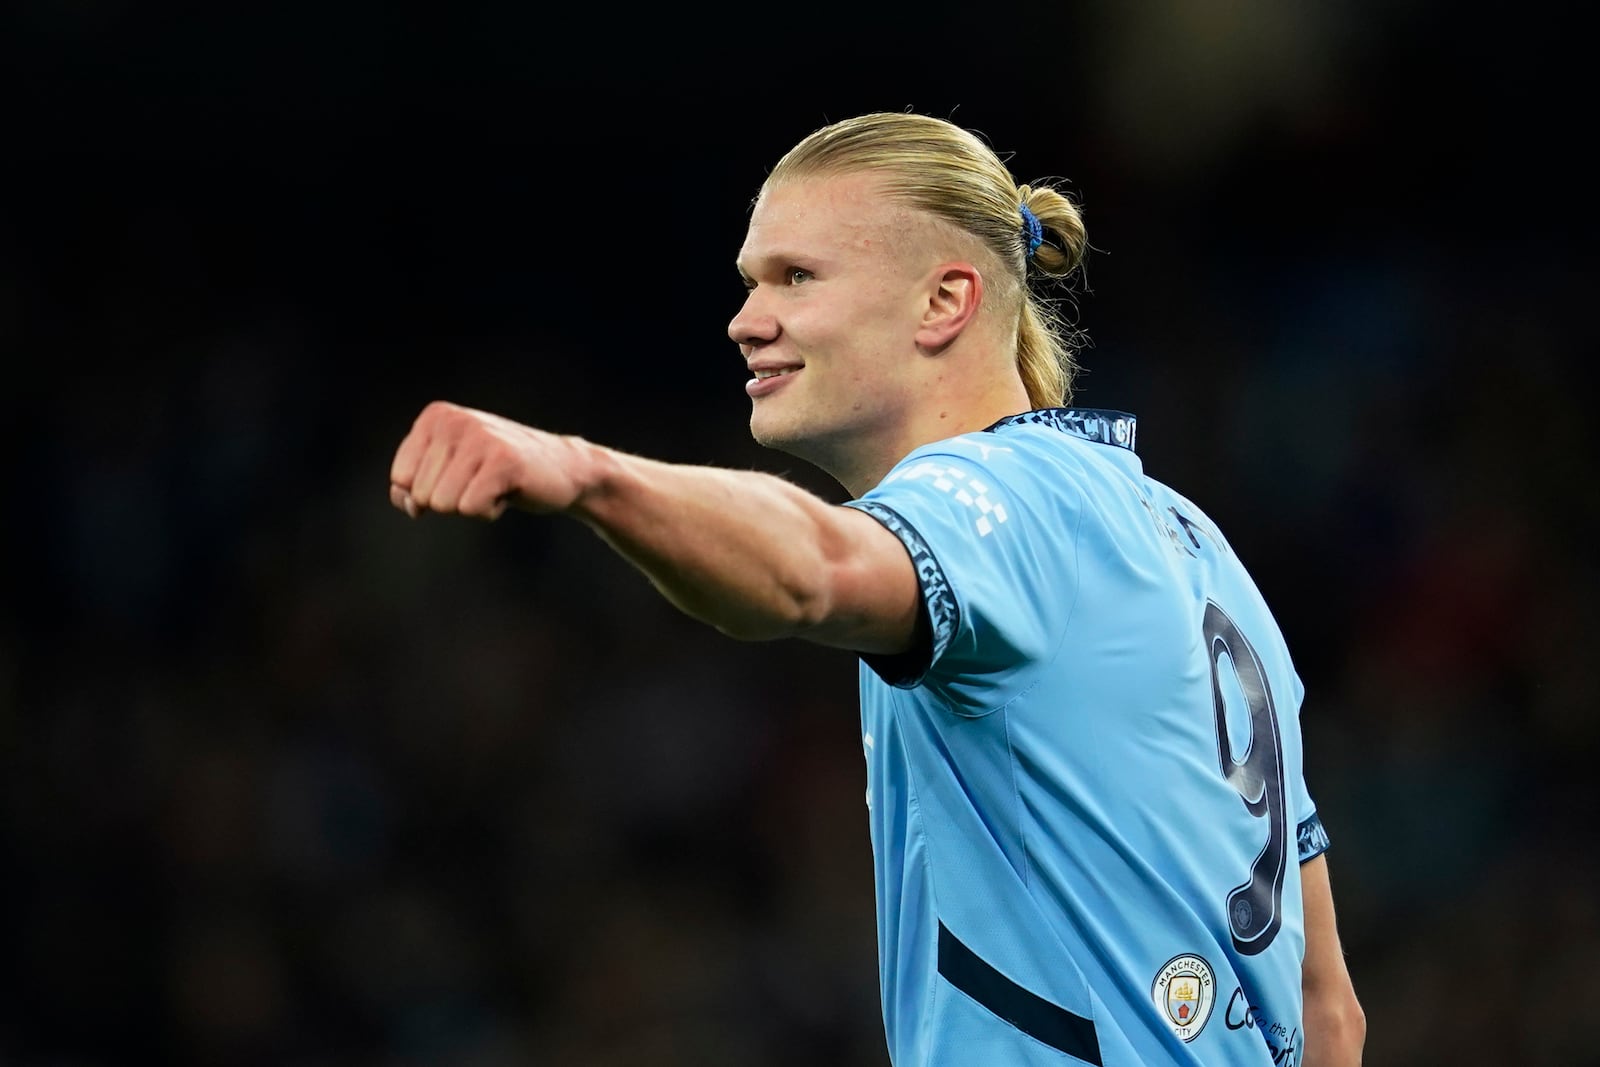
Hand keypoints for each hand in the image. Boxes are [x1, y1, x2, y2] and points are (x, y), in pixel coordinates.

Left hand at [388, 401, 587, 519]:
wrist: (564, 470)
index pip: (400, 478)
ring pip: (443, 504)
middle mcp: (454, 420)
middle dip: (452, 499)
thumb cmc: (500, 472)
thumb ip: (412, 487)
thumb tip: (409, 504)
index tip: (461, 476)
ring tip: (495, 485)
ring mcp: (480, 438)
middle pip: (421, 494)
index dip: (429, 491)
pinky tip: (507, 492)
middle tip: (483, 481)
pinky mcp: (503, 461)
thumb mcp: (448, 472)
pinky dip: (489, 511)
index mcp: (435, 417)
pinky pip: (470, 508)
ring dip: (471, 506)